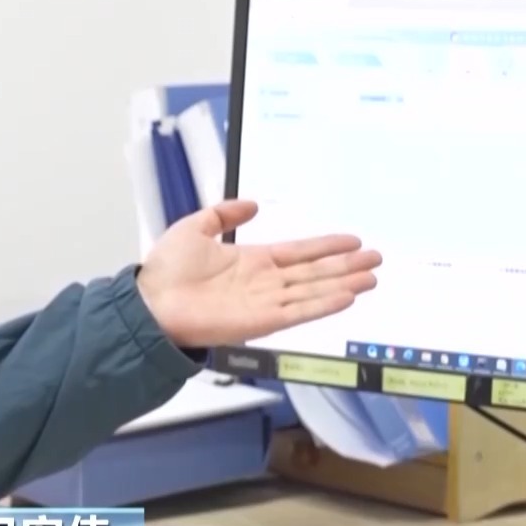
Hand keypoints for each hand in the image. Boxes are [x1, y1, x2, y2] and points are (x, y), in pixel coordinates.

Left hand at [137, 199, 380, 348]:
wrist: (149, 304)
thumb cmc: (165, 272)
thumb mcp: (194, 227)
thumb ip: (223, 214)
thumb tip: (250, 204)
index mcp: (251, 262)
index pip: (298, 252)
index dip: (325, 246)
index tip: (352, 240)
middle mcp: (263, 283)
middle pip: (314, 272)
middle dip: (346, 265)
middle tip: (376, 258)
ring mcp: (264, 303)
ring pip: (313, 291)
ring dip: (343, 284)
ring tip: (371, 277)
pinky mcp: (260, 321)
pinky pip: (299, 312)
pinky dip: (323, 305)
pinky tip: (346, 296)